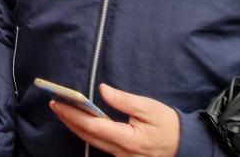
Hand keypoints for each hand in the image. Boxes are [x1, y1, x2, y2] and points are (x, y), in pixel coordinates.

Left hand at [49, 83, 179, 156]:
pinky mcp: (123, 156)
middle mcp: (121, 152)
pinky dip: (87, 132)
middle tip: (54, 104)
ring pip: (92, 142)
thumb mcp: (149, 108)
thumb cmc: (169, 125)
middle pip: (87, 136)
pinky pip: (100, 144)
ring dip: (76, 126)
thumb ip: (124, 100)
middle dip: (68, 120)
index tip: (58, 103)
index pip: (93, 127)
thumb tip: (102, 90)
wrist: (185, 145)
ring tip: (63, 110)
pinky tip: (80, 122)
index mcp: (128, 139)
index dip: (73, 115)